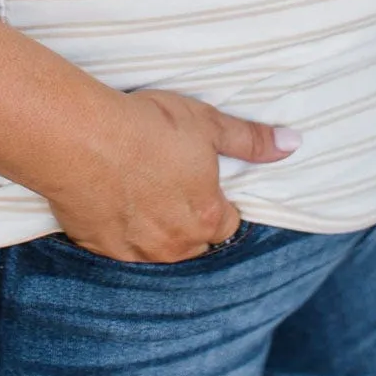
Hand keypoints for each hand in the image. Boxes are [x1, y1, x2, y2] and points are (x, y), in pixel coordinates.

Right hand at [47, 88, 301, 263]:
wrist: (81, 138)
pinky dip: (120, 235)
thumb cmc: (147, 127)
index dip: (219, 203)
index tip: (204, 184)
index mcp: (208, 217)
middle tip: (171, 189)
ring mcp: (137, 253)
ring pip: (158, 253)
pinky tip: (113, 207)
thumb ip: (250, 140)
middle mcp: (177, 245)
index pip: (227, 223)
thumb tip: (293, 144)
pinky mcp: (101, 249)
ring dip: (157, 233)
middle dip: (190, 223)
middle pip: (195, 243)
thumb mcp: (207, 123)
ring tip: (142, 198)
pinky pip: (120, 252)